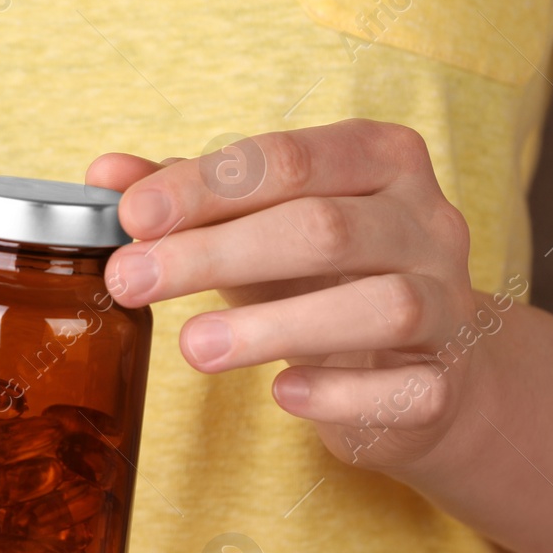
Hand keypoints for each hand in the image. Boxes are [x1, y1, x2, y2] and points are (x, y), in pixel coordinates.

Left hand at [90, 120, 483, 470]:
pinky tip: (282, 392)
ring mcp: (449, 304)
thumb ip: (190, 197)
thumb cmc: (328, 278)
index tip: (132, 217)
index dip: (204, 187)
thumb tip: (104, 176)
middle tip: (131, 281)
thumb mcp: (258, 225)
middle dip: (216, 254)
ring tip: (193, 348)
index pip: (288, 160)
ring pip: (381, 305)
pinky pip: (406, 388)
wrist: (418, 366)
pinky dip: (340, 392)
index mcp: (381, 160)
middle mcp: (427, 223)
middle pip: (323, 228)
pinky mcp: (446, 382)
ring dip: (276, 327)